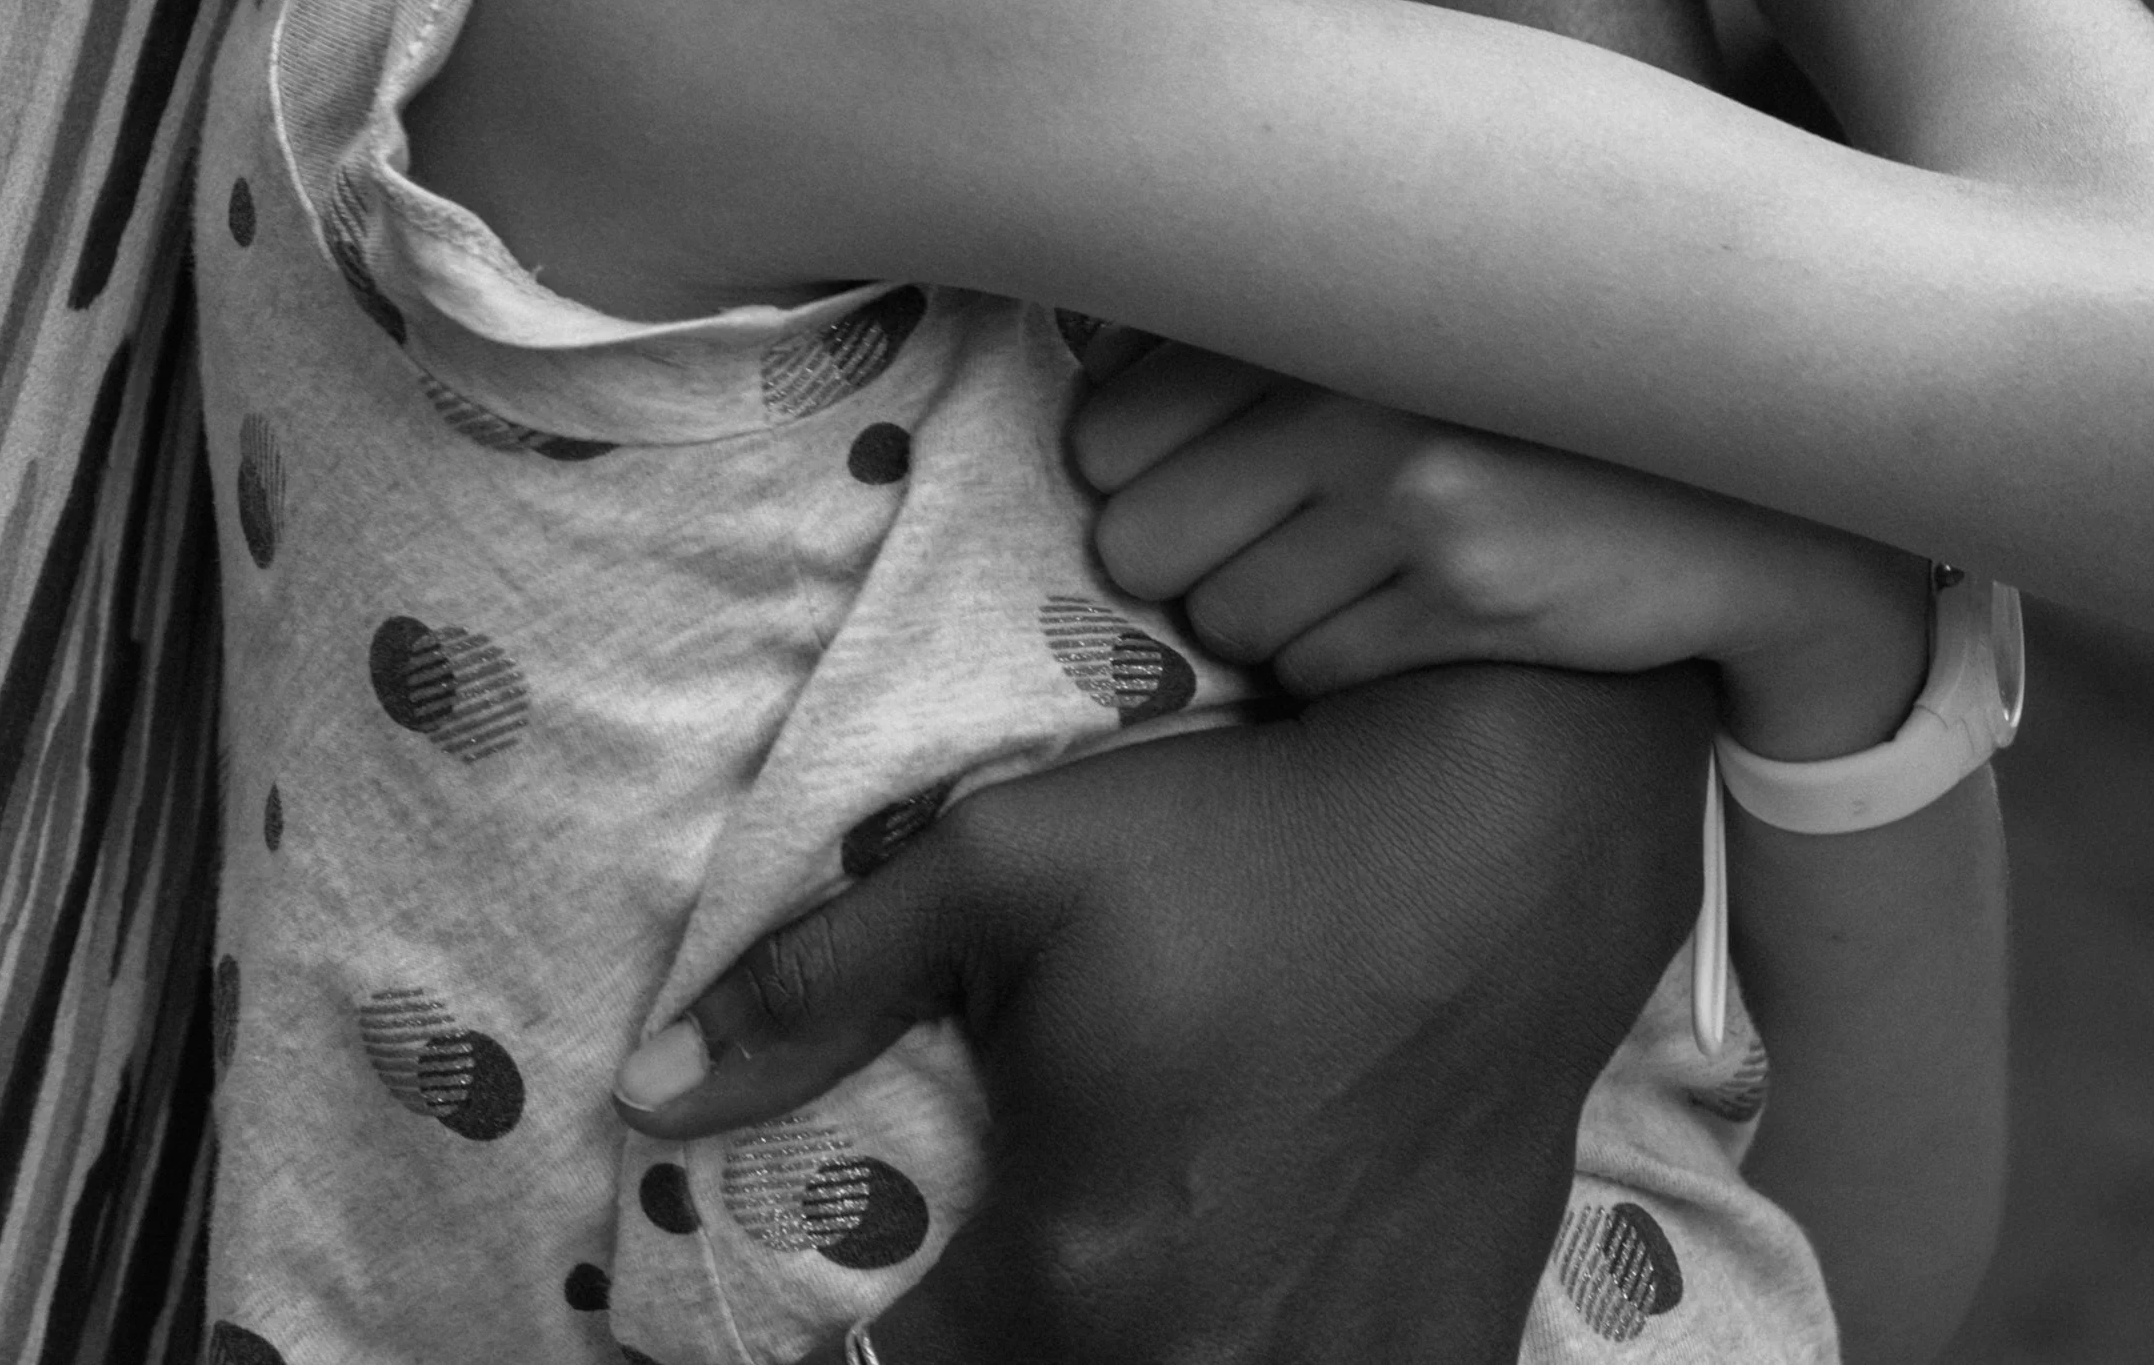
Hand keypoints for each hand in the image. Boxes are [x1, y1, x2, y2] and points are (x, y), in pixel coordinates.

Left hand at [616, 662, 1715, 1364]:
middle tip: (967, 1285)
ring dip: (1099, 1355)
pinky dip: (1250, 1360)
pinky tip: (1232, 1294)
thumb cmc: (1242, 842)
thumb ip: (814, 992)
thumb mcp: (1000, 867)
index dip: (846, 1351)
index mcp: (1070, 1271)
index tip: (839, 1314)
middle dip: (973, 1354)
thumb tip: (644, 1096)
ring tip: (1098, 1268)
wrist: (1508, 841)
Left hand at [1077, 340, 1930, 757]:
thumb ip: (1258, 330)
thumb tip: (1088, 380)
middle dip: (1178, 559)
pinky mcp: (1466, 600)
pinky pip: (1312, 670)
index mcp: (1315, 310)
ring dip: (1262, 615)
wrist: (1728, 490)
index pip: (1105, 431)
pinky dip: (1334, 661)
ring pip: (1223, 616)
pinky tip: (1403, 610)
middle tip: (1249, 539)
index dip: (1126, 473)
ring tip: (1344, 568)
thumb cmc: (1529, 405)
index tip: (1176, 473)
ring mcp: (1413, 499)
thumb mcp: (1399, 329)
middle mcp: (1351, 393)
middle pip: (1138, 540)